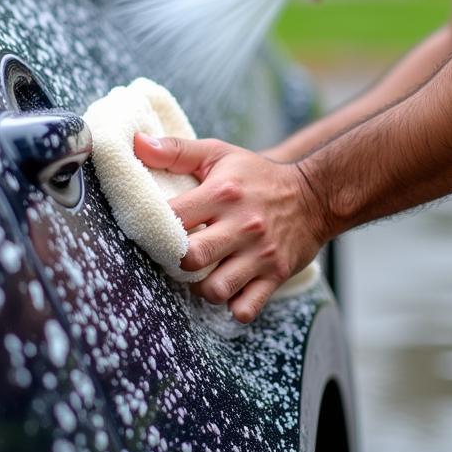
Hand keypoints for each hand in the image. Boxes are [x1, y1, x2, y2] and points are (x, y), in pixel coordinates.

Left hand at [133, 133, 329, 322]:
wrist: (316, 195)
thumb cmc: (258, 176)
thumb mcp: (219, 154)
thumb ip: (176, 150)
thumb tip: (136, 144)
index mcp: (223, 193)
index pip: (174, 218)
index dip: (155, 228)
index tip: (154, 230)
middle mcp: (242, 225)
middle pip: (192, 258)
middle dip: (176, 262)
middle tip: (178, 257)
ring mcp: (260, 254)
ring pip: (216, 290)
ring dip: (201, 288)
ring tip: (202, 275)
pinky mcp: (275, 275)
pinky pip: (245, 308)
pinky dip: (231, 306)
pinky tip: (227, 291)